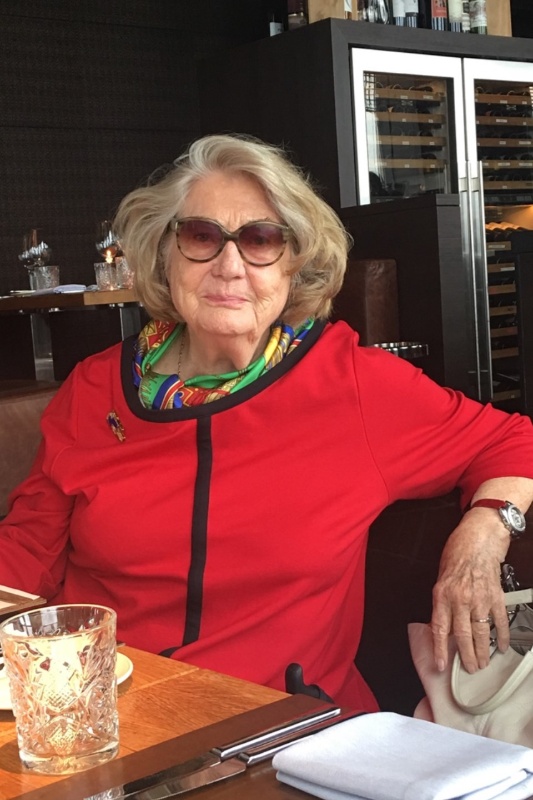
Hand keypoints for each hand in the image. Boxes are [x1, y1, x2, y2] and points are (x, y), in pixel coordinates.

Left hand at [430, 508, 510, 672]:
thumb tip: (444, 623)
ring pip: (481, 632)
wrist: (479, 538)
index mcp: (442, 594)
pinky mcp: (496, 596)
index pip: (439, 628)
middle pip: (462, 635)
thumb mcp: (441, 577)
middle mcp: (460, 598)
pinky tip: (502, 646)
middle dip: (466, 656)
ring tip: (484, 662)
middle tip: (470, 668)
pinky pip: (499, 621)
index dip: (440, 649)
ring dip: (483, 651)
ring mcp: (480, 599)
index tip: (440, 664)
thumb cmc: (458, 553)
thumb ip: (442, 601)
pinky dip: (501, 636)